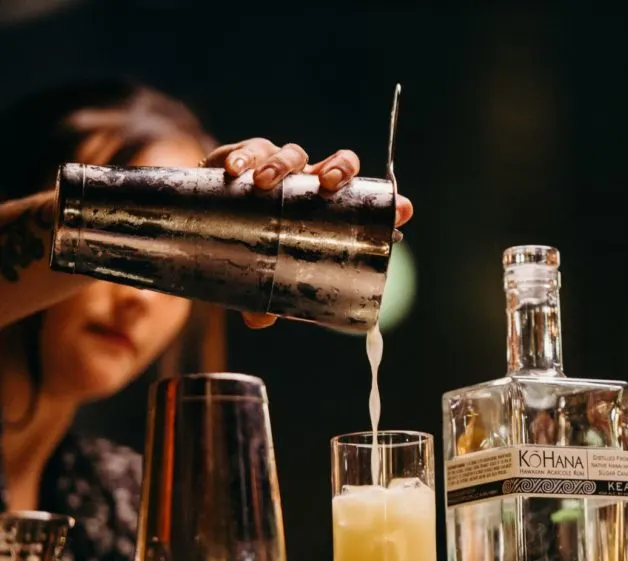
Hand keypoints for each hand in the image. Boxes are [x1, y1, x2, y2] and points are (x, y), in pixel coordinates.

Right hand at [202, 138, 413, 328]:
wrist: (203, 221)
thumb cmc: (247, 248)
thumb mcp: (262, 277)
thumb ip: (266, 299)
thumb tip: (261, 320)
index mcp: (322, 210)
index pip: (361, 200)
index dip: (386, 202)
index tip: (402, 211)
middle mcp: (306, 184)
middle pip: (336, 165)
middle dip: (339, 169)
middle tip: (328, 184)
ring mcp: (277, 167)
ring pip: (291, 153)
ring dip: (281, 164)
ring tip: (264, 183)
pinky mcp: (242, 158)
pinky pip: (247, 151)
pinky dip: (242, 158)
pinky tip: (236, 171)